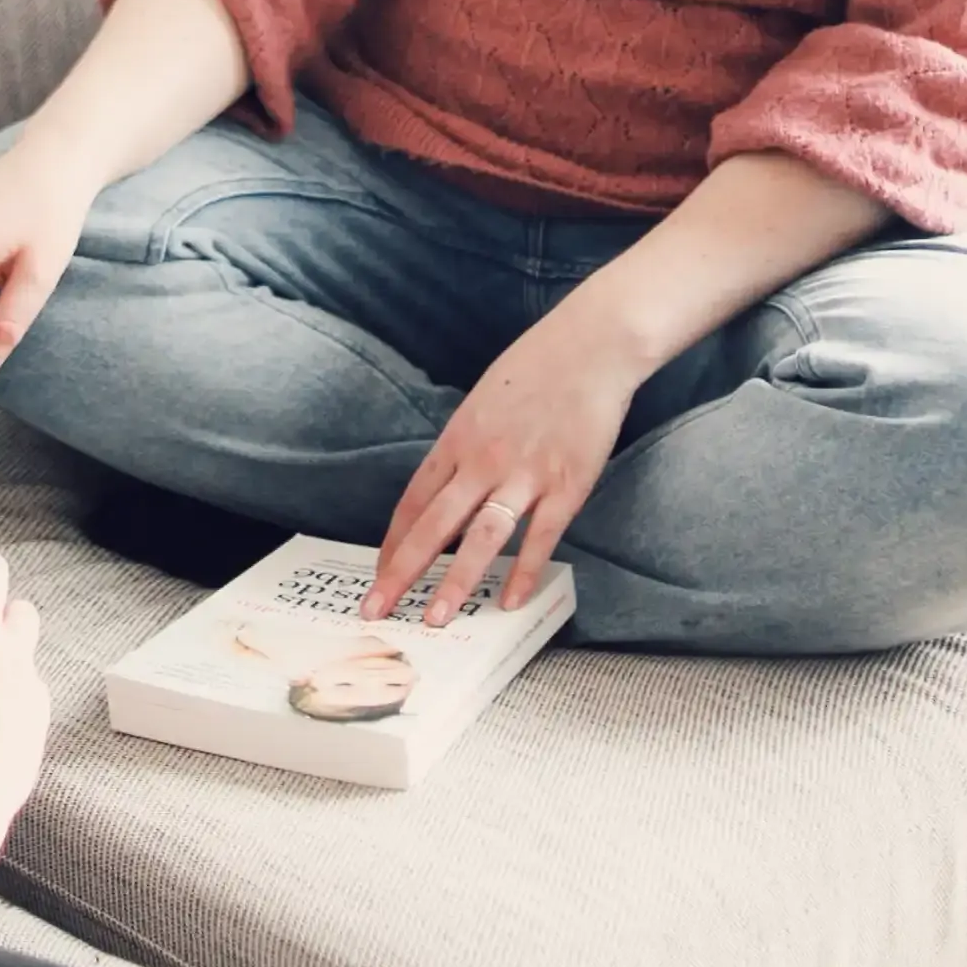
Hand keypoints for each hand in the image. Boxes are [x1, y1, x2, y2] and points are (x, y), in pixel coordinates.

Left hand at [361, 325, 630, 627]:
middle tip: (375, 609)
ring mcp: (524, 476)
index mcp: (457, 439)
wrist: (590, 347)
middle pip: (432, 526)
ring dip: (455, 582)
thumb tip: (450, 480)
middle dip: (401, 572)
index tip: (379, 572)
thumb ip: (466, 444)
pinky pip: (539, 538)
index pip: (414, 501)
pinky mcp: (566, 486)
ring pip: (480, 539)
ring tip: (434, 619)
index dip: (394, 542)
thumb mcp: (483, 400)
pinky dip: (524, 573)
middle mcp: (482, 461)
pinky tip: (510, 602)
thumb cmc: (536, 367)